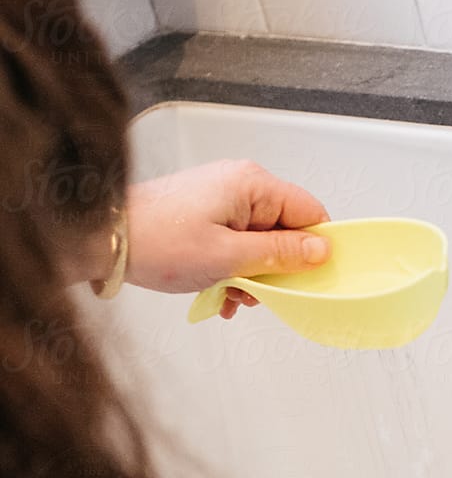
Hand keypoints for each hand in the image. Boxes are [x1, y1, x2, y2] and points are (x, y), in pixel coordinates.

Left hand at [123, 159, 331, 318]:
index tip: (309, 278)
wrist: (105, 238)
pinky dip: (234, 267)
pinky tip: (219, 289)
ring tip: (231, 293)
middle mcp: (241, 184)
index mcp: (252, 185)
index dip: (316, 247)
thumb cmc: (158, 242)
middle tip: (258, 292)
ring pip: (262, 240)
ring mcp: (223, 198)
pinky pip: (239, 241)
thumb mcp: (230, 257)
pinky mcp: (208, 212)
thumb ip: (281, 254)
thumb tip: (320, 250)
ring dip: (254, 273)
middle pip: (287, 228)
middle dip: (278, 267)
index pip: (310, 211)